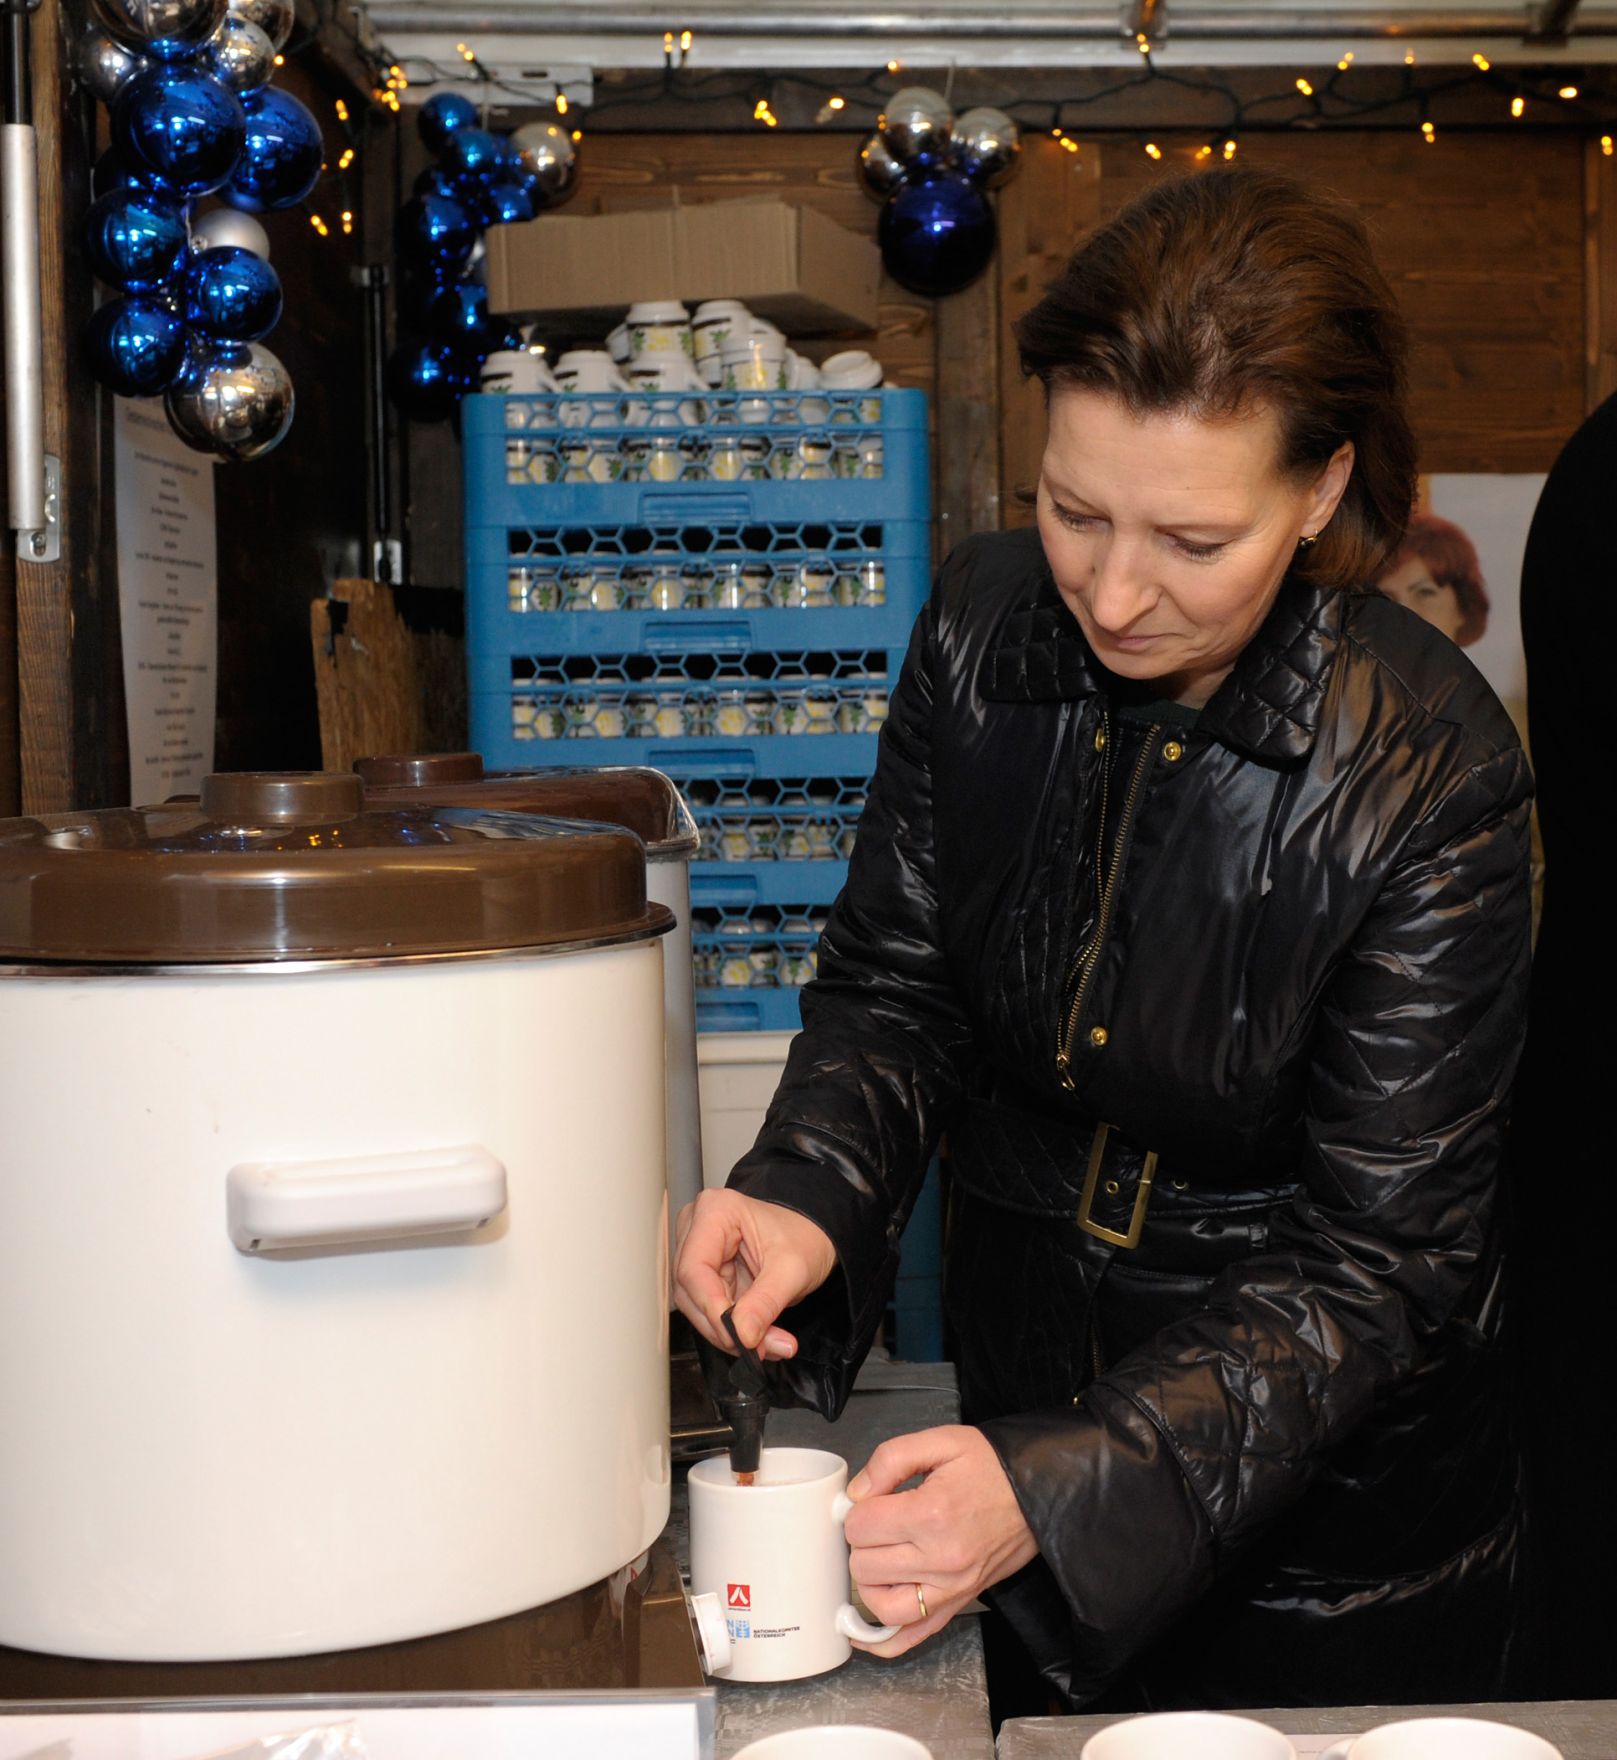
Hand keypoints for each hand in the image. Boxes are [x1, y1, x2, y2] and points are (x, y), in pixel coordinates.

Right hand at [673, 1187, 836, 1359]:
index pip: (694, 1268)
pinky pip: (709, 1311)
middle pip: (691, 1290)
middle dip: (724, 1326)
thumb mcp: (793, 1269)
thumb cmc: (805, 1237)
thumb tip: (742, 1334)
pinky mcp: (707, 1275)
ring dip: (730, 1333)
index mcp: (715, 1211)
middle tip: (758, 1348)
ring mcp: (700, 1252)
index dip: (711, 1306)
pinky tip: (760, 1338)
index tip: (737, 1335)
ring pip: (696, 1306)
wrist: (814, 1238)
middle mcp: (698, 1228)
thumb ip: (766, 1302)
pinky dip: (733, 1330)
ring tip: (769, 1344)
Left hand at [842, 1425, 1037, 1657]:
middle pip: (864, 1566)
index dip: (857, 1509)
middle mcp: (940, 1559)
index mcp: (931, 1514)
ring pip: (881, 1606)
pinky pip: (913, 1637)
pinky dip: (883, 1640)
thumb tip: (856, 1493)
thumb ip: (890, 1459)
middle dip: (862, 1542)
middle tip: (879, 1523)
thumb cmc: (991, 1466)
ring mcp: (951, 1588)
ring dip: (870, 1583)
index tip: (872, 1500)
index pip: (860, 1526)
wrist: (1039, 1492)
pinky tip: (861, 1630)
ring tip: (879, 1557)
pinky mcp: (959, 1603)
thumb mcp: (941, 1442)